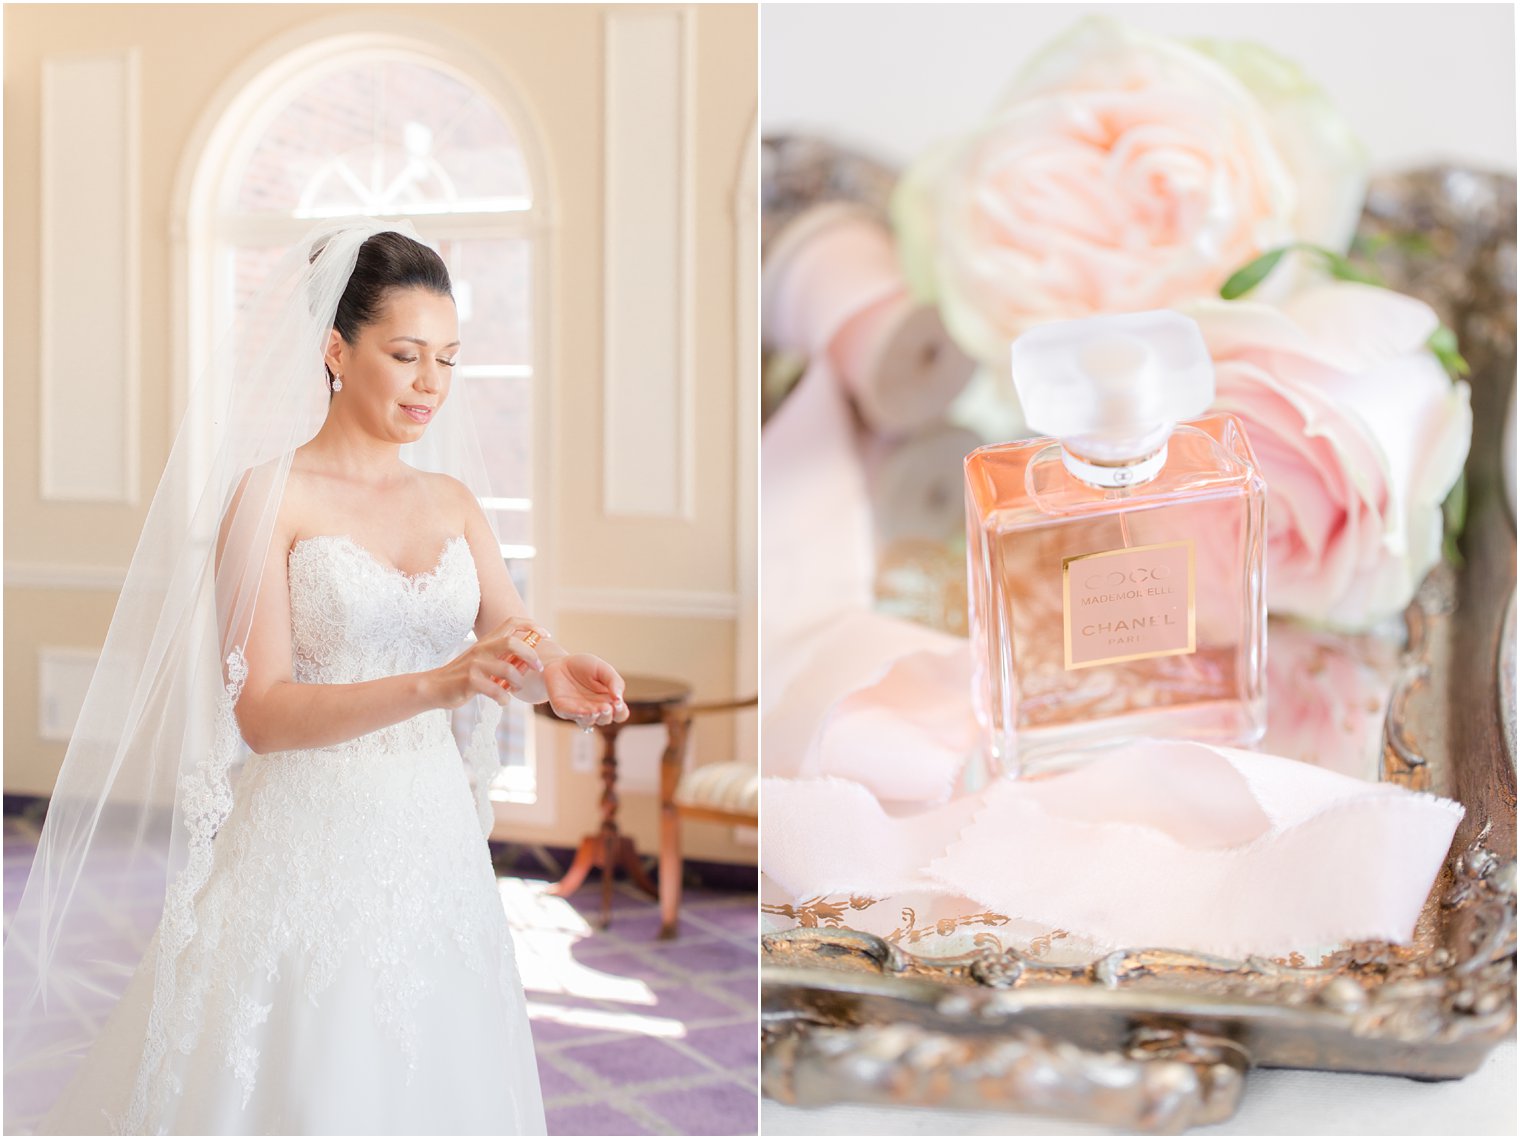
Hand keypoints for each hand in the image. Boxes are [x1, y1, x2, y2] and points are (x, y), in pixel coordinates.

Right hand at [426, 627, 543, 708]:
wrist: (434, 687)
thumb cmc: (463, 676)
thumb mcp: (481, 661)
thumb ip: (501, 658)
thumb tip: (528, 663)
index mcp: (487, 642)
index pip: (511, 623)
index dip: (532, 625)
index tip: (546, 634)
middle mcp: (481, 649)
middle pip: (512, 642)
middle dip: (531, 655)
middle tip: (538, 668)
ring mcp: (474, 664)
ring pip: (507, 668)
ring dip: (518, 681)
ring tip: (516, 689)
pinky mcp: (469, 681)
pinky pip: (496, 689)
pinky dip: (504, 698)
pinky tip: (502, 701)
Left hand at [543, 654, 627, 728]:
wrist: (560, 662)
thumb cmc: (584, 666)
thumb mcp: (603, 669)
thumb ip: (614, 682)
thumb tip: (619, 698)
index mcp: (608, 700)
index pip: (620, 714)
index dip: (621, 712)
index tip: (618, 703)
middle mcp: (595, 709)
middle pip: (605, 720)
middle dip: (606, 715)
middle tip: (606, 707)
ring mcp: (579, 711)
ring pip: (588, 722)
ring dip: (592, 717)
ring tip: (595, 710)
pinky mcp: (563, 709)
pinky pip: (571, 714)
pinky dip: (577, 713)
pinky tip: (582, 710)